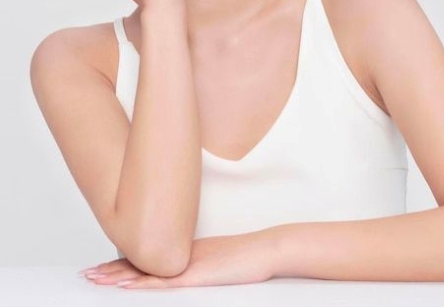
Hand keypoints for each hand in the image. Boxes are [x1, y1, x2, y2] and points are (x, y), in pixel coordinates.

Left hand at [79, 229, 279, 288]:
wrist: (264, 249)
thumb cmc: (245, 258)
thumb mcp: (215, 261)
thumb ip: (196, 264)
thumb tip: (179, 270)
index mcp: (181, 254)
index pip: (146, 259)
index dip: (122, 264)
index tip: (101, 268)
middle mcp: (179, 256)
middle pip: (140, 263)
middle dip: (111, 270)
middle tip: (87, 274)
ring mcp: (187, 265)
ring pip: (146, 271)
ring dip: (119, 276)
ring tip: (96, 279)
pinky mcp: (196, 276)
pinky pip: (165, 282)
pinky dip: (144, 283)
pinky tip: (128, 286)